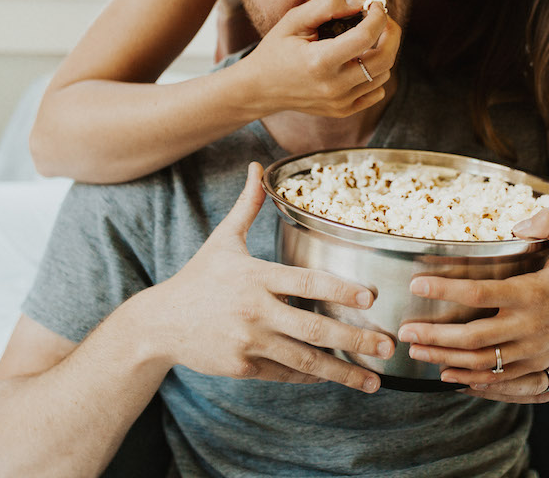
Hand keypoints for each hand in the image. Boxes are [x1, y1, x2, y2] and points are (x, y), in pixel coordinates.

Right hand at [147, 162, 394, 391]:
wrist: (159, 323)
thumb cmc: (198, 278)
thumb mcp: (222, 240)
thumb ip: (247, 207)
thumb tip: (258, 167)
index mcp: (255, 277)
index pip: (306, 282)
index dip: (340, 289)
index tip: (371, 297)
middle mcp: (254, 311)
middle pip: (314, 327)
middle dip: (355, 339)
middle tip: (389, 344)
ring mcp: (249, 342)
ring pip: (305, 360)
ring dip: (343, 372)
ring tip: (374, 382)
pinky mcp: (242, 367)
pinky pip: (285, 373)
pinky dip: (311, 376)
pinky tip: (334, 377)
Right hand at [238, 0, 399, 117]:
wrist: (259, 89)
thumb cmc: (276, 50)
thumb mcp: (294, 20)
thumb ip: (327, 5)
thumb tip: (361, 3)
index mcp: (319, 61)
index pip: (366, 36)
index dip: (378, 16)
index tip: (376, 5)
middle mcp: (333, 86)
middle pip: (385, 59)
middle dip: (392, 34)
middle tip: (383, 20)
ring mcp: (340, 102)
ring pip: (384, 75)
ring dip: (384, 52)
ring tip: (369, 38)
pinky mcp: (343, 111)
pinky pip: (376, 91)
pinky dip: (376, 74)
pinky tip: (361, 60)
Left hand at [396, 209, 548, 395]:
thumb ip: (548, 221)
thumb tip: (516, 224)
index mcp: (533, 293)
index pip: (480, 293)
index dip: (445, 289)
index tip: (417, 284)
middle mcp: (530, 326)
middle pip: (473, 337)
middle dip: (435, 335)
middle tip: (404, 331)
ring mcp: (533, 350)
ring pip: (482, 362)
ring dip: (446, 358)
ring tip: (416, 351)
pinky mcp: (537, 365)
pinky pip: (500, 379)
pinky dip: (471, 379)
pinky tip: (446, 374)